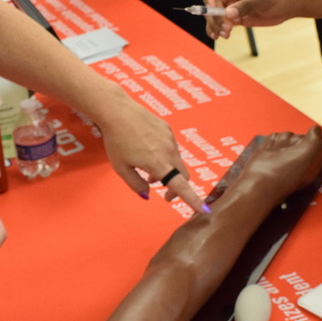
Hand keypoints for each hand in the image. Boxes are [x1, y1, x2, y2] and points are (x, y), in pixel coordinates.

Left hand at [97, 90, 206, 212]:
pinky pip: (172, 147)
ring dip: (168, 171)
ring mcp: (170, 138)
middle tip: (163, 194)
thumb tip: (148, 195)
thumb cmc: (116, 141)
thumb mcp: (121, 168)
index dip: (194, 199)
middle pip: (183, 175)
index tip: (205, 210)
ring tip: (148, 170)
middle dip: (177, 187)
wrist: (117, 111)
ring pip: (177, 161)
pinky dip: (165, 156)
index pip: (181, 186)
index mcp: (158, 163)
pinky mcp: (167, 128)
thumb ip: (136, 184)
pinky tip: (148, 151)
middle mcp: (169, 151)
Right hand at [202, 0, 289, 39]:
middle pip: (210, 2)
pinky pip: (221, 23)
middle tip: (224, 27)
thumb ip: (246, 6)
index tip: (212, 9)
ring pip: (213, 14)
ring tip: (225, 34)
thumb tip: (228, 14)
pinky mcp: (234, 16)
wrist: (288, 6)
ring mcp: (231, 4)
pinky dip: (218, 29)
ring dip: (215, 25)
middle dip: (214, 16)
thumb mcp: (262, 0)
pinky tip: (220, 36)